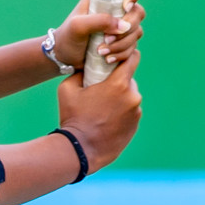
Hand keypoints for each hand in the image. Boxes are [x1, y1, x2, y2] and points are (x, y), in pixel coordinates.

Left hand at [51, 0, 144, 68]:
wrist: (65, 56)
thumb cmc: (68, 36)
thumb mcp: (78, 26)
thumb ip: (99, 21)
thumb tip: (123, 25)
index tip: (125, 7)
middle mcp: (116, 6)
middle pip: (138, 11)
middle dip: (126, 28)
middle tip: (107, 39)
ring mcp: (121, 23)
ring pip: (136, 31)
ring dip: (121, 44)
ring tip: (101, 52)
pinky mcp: (123, 39)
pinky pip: (133, 45)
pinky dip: (122, 53)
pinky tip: (107, 58)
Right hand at [56, 48, 142, 171]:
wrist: (81, 149)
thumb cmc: (73, 117)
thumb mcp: (67, 89)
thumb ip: (79, 73)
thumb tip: (86, 68)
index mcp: (118, 84)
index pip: (132, 59)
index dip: (126, 55)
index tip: (118, 56)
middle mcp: (132, 96)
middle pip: (129, 80)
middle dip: (117, 81)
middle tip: (101, 88)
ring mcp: (136, 112)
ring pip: (130, 96)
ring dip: (120, 97)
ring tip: (102, 108)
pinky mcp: (135, 125)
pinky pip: (130, 111)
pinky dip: (121, 112)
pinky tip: (106, 119)